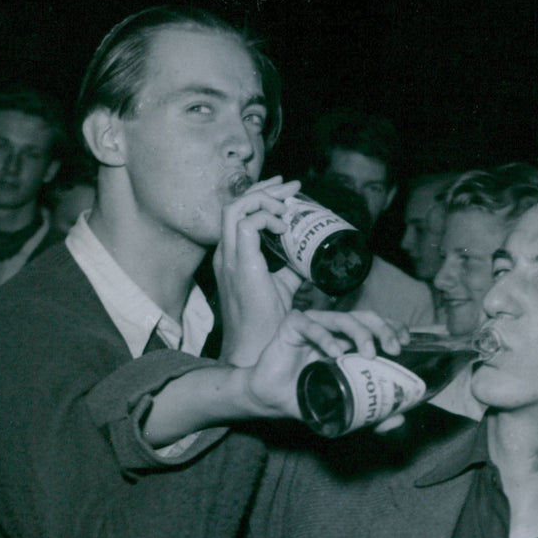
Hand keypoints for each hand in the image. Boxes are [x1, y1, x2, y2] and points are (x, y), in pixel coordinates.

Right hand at [214, 176, 301, 366]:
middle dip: (264, 189)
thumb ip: (291, 269)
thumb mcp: (282, 288)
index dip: (261, 196)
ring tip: (287, 206)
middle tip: (291, 188)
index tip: (287, 193)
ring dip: (264, 200)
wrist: (255, 349)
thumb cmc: (266, 324)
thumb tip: (312, 258)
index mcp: (232, 256)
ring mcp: (229, 259)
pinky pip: (247, 225)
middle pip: (235, 204)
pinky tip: (283, 227)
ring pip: (235, 208)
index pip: (238, 213)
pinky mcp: (240, 266)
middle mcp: (225, 254)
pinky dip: (266, 218)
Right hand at [243, 308, 400, 417]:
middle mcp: (333, 329)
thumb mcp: (343, 406)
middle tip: (394, 348)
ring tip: (370, 353)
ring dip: (362, 333)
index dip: (393, 328)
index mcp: (346, 341)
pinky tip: (334, 352)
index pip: (376, 326)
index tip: (407, 343)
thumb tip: (398, 419)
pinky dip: (326, 338)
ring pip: (344, 318)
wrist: (271, 401)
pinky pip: (312, 327)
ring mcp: (314, 325)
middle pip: (365, 317)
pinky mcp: (293, 326)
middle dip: (384, 329)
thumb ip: (370, 412)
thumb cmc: (305, 397)